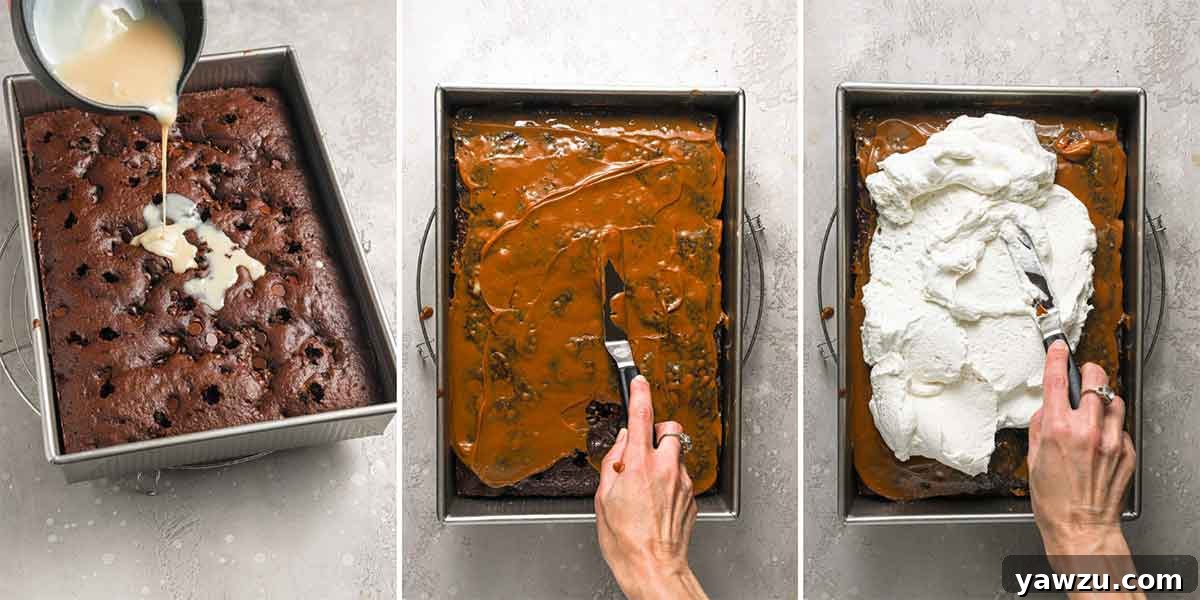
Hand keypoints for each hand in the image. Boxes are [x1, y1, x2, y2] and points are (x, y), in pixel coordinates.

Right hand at [595, 375, 706, 599]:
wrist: (653, 566)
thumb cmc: (625, 540)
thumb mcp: (603, 497)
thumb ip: (613, 462)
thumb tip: (622, 442)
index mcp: (639, 465)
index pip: (641, 416)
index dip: (640, 393)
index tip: (639, 382)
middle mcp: (666, 468)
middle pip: (670, 428)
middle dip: (657, 431)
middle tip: (643, 447)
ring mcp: (682, 482)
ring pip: (677, 453)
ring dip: (663, 458)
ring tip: (647, 484)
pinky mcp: (691, 496)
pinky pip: (681, 476)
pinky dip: (670, 480)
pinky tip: (656, 501)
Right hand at [1031, 341, 1139, 597]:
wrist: (1081, 527)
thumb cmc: (1054, 501)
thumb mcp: (1034, 458)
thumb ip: (1041, 427)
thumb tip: (1049, 407)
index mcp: (1058, 430)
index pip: (1057, 380)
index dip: (1057, 357)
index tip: (1058, 348)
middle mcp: (1087, 430)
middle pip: (1095, 380)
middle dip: (1088, 374)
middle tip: (1083, 379)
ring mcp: (1111, 440)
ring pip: (1113, 400)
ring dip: (1102, 400)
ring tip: (1093, 412)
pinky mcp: (1126, 452)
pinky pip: (1120, 427)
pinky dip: (1111, 427)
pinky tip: (1100, 441)